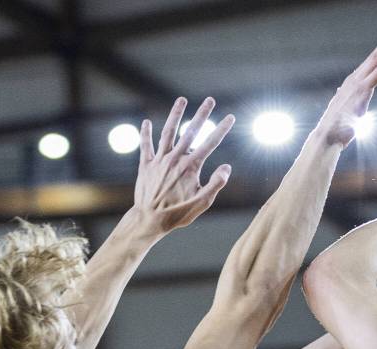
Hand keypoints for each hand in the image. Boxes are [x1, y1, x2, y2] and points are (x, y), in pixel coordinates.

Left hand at [132, 96, 234, 232]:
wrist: (149, 219)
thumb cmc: (178, 214)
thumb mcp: (202, 203)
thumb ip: (215, 184)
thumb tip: (227, 167)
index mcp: (191, 167)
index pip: (210, 144)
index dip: (222, 129)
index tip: (230, 117)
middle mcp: (175, 159)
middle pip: (191, 131)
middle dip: (202, 114)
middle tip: (210, 100)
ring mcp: (160, 160)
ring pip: (168, 132)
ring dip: (175, 115)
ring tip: (181, 100)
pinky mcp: (146, 165)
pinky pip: (146, 145)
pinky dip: (146, 133)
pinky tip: (147, 122)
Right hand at [317, 25, 376, 147]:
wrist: (327, 138)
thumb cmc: (336, 131)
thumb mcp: (344, 114)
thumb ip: (348, 105)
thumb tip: (344, 101)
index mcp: (352, 85)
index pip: (371, 64)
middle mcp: (355, 80)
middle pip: (375, 55)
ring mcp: (358, 83)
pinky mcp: (363, 90)